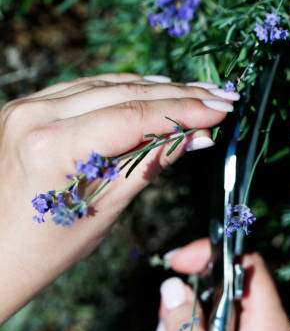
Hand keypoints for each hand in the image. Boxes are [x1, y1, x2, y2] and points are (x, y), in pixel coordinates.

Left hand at [0, 74, 236, 322]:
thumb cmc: (49, 244)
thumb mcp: (107, 208)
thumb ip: (151, 163)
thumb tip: (197, 136)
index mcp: (53, 147)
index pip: (134, 117)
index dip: (185, 111)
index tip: (222, 108)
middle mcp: (36, 115)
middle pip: (123, 94)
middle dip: (177, 96)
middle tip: (220, 97)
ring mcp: (26, 105)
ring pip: (106, 85)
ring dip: (154, 90)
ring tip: (197, 94)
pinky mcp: (26, 106)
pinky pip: (84, 89)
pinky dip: (121, 91)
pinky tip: (152, 92)